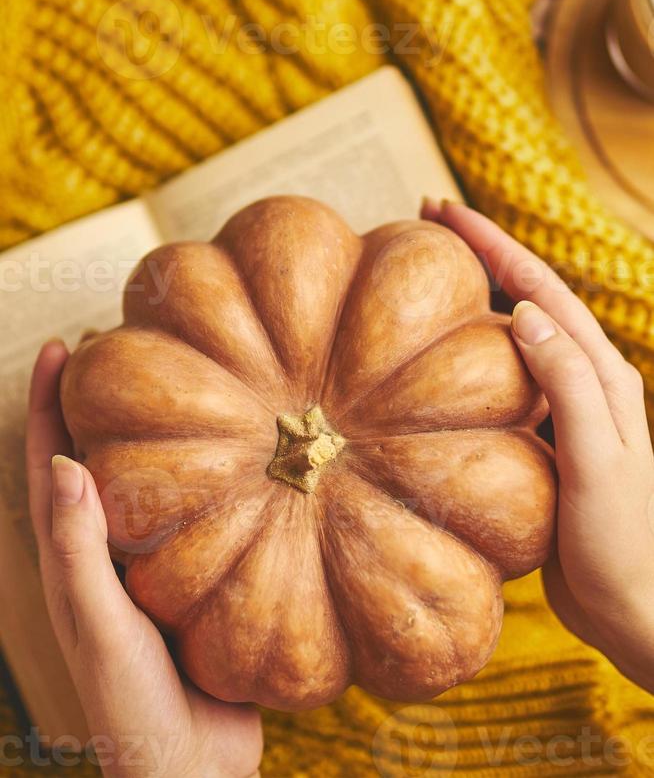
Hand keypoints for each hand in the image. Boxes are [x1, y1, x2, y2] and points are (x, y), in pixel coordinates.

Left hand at [27, 340, 262, 777]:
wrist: (193, 776)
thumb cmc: (133, 714)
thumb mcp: (101, 631)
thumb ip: (79, 555)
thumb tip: (64, 464)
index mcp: (73, 567)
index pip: (52, 470)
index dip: (49, 409)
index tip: (61, 349)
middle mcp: (108, 560)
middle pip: (97, 466)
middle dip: (98, 408)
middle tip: (119, 350)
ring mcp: (153, 573)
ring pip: (150, 488)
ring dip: (153, 437)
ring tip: (180, 389)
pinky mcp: (196, 587)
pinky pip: (197, 522)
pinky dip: (206, 484)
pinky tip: (239, 463)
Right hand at [422, 198, 653, 694]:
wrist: (634, 608)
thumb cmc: (622, 541)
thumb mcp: (598, 459)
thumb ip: (568, 385)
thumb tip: (523, 314)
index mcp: (600, 372)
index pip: (540, 288)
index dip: (492, 243)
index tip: (443, 210)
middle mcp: (583, 378)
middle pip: (528, 295)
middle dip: (481, 251)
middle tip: (426, 221)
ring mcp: (561, 407)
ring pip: (511, 332)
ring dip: (474, 294)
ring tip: (427, 274)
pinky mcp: (541, 437)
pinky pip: (499, 378)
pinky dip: (468, 353)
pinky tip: (437, 359)